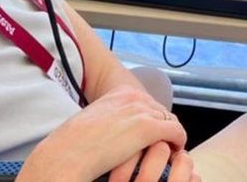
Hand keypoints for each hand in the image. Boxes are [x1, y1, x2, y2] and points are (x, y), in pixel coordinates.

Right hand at [20, 85, 185, 181]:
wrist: (68, 153)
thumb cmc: (75, 143)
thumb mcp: (95, 121)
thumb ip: (112, 119)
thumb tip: (117, 132)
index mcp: (120, 93)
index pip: (149, 103)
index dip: (153, 119)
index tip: (154, 133)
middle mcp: (134, 97)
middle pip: (162, 111)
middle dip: (164, 128)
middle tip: (167, 143)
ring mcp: (142, 111)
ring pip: (171, 121)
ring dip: (172, 136)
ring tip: (171, 150)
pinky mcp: (149, 128)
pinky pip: (176, 132)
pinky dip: (178, 142)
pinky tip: (175, 151)